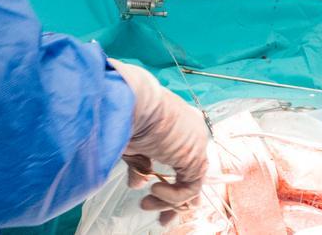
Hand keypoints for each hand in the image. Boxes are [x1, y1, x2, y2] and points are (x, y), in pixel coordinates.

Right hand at [109, 60, 208, 224]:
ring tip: (146, 204)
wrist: (130, 102)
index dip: (170, 182)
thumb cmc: (125, 115)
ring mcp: (196, 144)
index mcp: (177, 125)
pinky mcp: (196, 156)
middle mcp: (191, 133)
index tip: (151, 195)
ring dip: (168, 201)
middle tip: (162, 219)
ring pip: (190, 183)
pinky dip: (173, 196)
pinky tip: (154, 190)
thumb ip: (138, 165)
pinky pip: (190, 188)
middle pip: (190, 174)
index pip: (182, 159)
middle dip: (176, 201)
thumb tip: (137, 183)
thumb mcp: (130, 145)